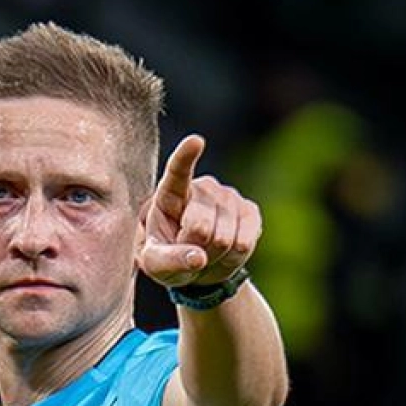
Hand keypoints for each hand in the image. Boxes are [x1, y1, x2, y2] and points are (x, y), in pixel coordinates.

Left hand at [138, 135, 261, 287]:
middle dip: (194, 250)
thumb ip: (169, 261)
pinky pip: (245, 243)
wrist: (196, 263)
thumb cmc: (168, 257)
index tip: (196, 141)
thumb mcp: (155, 264)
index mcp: (170, 193)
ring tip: (205, 252)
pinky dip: (233, 258)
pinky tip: (224, 253)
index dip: (186, 156)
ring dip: (214, 257)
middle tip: (188, 252)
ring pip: (225, 239)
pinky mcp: (250, 211)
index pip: (177, 171)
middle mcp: (202, 188)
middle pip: (200, 227)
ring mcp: (228, 197)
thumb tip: (198, 258)